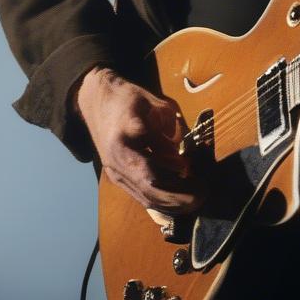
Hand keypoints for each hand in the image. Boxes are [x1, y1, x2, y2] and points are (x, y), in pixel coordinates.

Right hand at [75, 67, 205, 214]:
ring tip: (196, 196)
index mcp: (122, 146)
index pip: (150, 176)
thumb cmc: (126, 97)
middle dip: (179, 199)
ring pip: (146, 198)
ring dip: (172, 202)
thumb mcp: (153, 106)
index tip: (199, 186)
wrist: (96, 99)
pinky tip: (180, 196)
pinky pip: (141, 193)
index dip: (177, 186)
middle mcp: (115, 165)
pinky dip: (162, 198)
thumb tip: (180, 157)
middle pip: (149, 192)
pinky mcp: (118, 176)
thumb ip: (168, 130)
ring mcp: (115, 173)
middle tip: (203, 195)